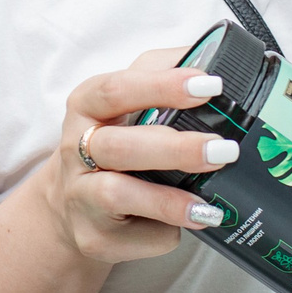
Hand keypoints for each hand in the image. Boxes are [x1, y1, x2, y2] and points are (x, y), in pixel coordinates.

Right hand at [29, 48, 242, 266]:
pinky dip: (166, 232)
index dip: (162, 87)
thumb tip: (219, 55)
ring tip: (208, 206)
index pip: (117, 90)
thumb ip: (161, 73)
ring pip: (117, 195)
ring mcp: (80, 196)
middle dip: (174, 149)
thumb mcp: (127, 100)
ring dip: (167, 201)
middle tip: (222, 149)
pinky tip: (192, 223)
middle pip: (118, 148)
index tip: (210, 85)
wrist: (68, 204)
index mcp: (87, 106)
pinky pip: (136, 236)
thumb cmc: (112, 139)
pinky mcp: (93, 237)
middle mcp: (75, 150)